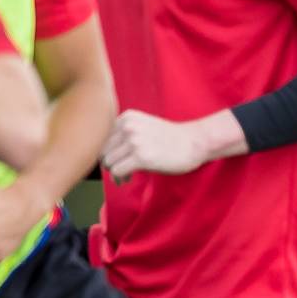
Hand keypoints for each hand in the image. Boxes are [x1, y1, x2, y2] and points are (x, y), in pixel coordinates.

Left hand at [101, 110, 223, 182]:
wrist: (194, 143)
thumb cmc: (170, 139)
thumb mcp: (144, 126)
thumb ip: (123, 134)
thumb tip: (102, 156)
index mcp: (127, 117)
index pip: (102, 137)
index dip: (107, 151)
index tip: (117, 160)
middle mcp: (128, 126)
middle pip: (102, 150)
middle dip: (109, 163)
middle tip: (120, 171)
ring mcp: (134, 141)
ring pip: (108, 162)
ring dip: (114, 172)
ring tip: (125, 176)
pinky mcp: (141, 157)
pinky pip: (117, 171)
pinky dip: (119, 178)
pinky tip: (127, 179)